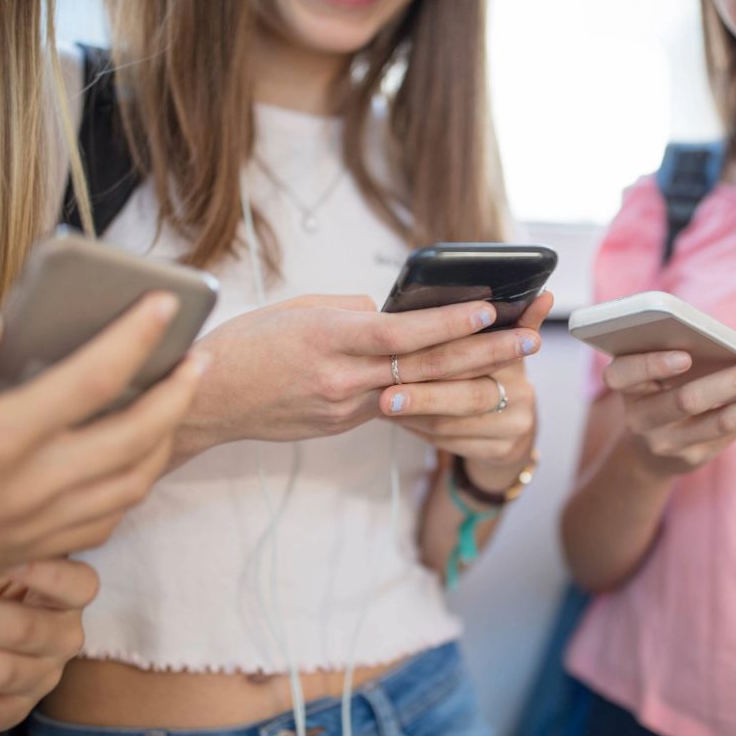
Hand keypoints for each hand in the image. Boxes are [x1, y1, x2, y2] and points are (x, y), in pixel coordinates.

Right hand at [0, 295, 204, 628]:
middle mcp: (31, 487)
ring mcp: (38, 525)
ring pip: (134, 483)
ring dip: (166, 440)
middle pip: (137, 436)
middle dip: (180, 393)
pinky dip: (134, 485)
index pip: (91, 379)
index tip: (164, 304)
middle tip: (199, 359)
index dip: (136, 336)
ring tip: (175, 404)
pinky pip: (108, 519)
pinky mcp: (32, 551)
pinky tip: (130, 461)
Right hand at [175, 294, 542, 454]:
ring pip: (418, 394)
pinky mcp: (341, 427)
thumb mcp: (299, 310)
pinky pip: (392, 407)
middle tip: (530, 340)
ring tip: (512, 367)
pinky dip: (428, 395)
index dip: (450, 322)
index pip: (402, 334)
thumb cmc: (246, 344)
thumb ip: (353, 313)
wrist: (204, 401)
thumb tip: (393, 315)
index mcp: (327, 339)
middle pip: (425, 368)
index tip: (491, 309)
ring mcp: (343, 410)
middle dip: (484, 353)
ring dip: (469, 379)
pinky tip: (462, 384)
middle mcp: (341, 380)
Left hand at [379, 293, 553, 489]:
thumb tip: (543, 294)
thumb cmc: (492, 378)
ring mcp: (513, 427)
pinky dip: (416, 429)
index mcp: (519, 359)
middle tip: (385, 395)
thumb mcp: (499, 344)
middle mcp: (522, 394)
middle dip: (424, 395)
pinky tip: (394, 418)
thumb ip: (511, 318)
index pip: (490, 350)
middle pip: (469, 393)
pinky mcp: (499, 452)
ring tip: (379, 403)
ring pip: (451, 423)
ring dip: (412, 414)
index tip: (418, 344)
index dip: (456, 346)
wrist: (510, 434)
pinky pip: (445, 441)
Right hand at [605, 350, 735, 474]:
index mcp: (626, 386)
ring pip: (720, 421)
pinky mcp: (692, 458)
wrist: (647, 451)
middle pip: (687, 400)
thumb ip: (676, 354)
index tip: (684, 357)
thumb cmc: (657, 390)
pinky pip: (733, 431)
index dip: (651, 365)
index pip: (623, 374)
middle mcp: (640, 418)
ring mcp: (666, 443)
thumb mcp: (652, 373)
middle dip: (735, 380)